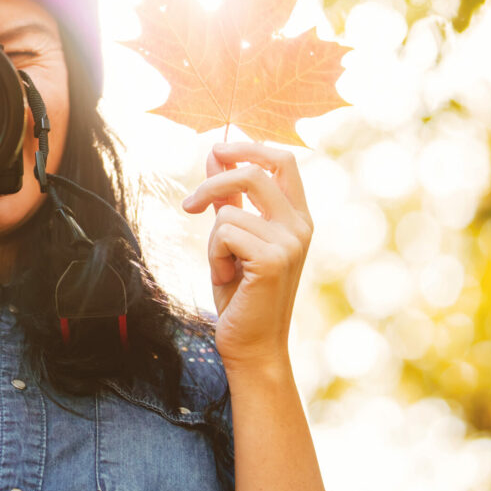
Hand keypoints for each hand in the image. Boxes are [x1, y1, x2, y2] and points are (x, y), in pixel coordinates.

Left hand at [180, 142, 313, 368]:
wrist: (251, 344)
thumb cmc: (241, 292)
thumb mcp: (234, 238)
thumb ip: (229, 198)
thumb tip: (216, 154)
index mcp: (297, 217)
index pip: (284, 160)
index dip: (249, 147)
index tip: (217, 150)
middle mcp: (300, 226)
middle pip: (255, 172)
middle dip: (214, 181)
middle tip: (190, 204)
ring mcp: (290, 242)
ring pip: (229, 212)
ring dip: (213, 240)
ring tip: (224, 266)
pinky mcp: (273, 259)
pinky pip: (224, 233)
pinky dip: (214, 255)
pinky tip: (227, 278)